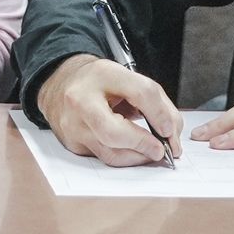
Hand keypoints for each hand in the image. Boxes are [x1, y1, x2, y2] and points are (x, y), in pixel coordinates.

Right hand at [35, 53, 183, 166]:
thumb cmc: (99, 82)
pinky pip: (104, 158)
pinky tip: (135, 153)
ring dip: (138, 157)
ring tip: (152, 153)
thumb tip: (172, 132)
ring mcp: (73, 126)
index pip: (139, 93)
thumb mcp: (126, 78)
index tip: (170, 129)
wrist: (61, 84)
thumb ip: (154, 101)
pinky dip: (125, 158)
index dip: (160, 114)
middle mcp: (82, 100)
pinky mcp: (73, 144)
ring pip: (109, 152)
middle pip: (114, 132)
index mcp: (102, 75)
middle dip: (143, 145)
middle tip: (161, 150)